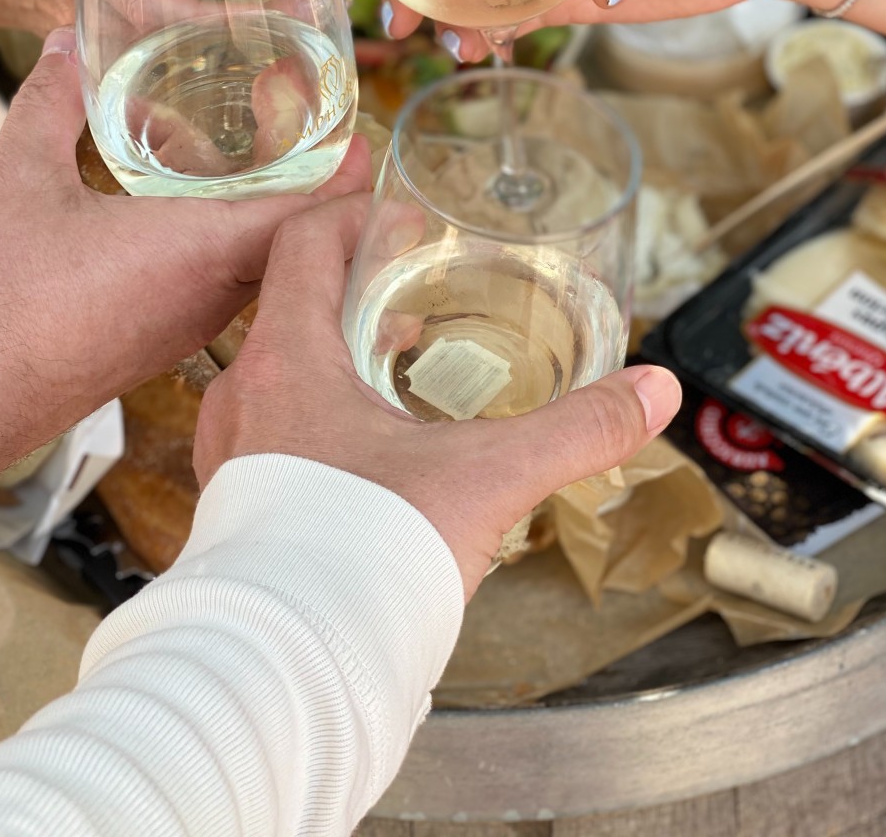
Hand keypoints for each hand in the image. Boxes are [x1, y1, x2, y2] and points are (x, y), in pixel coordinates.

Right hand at [0, 28, 371, 498]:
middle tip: (305, 135)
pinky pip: (214, 290)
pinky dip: (219, 247)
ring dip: (260, 216)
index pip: (311, 216)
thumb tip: (69, 47)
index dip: (347, 176)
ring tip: (243, 162)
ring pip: (250, 267)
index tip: (364, 140)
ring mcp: (184, 330)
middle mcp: (211, 300)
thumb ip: (51, 104)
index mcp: (204, 254)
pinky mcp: (153, 346)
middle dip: (307, 187)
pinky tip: (183, 216)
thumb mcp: (21, 180)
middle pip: (291, 241)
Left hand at [194, 194, 680, 599]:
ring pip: (279, 371)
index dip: (348, 215)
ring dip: (334, 354)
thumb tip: (653, 391)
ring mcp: (232, 453)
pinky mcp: (239, 505)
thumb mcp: (486, 479)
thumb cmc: (362, 559)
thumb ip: (576, 431)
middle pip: (289, 303)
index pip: (300, 244)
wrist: (291, 670)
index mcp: (287, 362)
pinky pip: (272, 430)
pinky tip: (372, 449)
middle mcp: (244, 397)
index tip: (393, 215)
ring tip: (397, 363)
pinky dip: (319, 415)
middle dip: (352, 289)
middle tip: (407, 289)